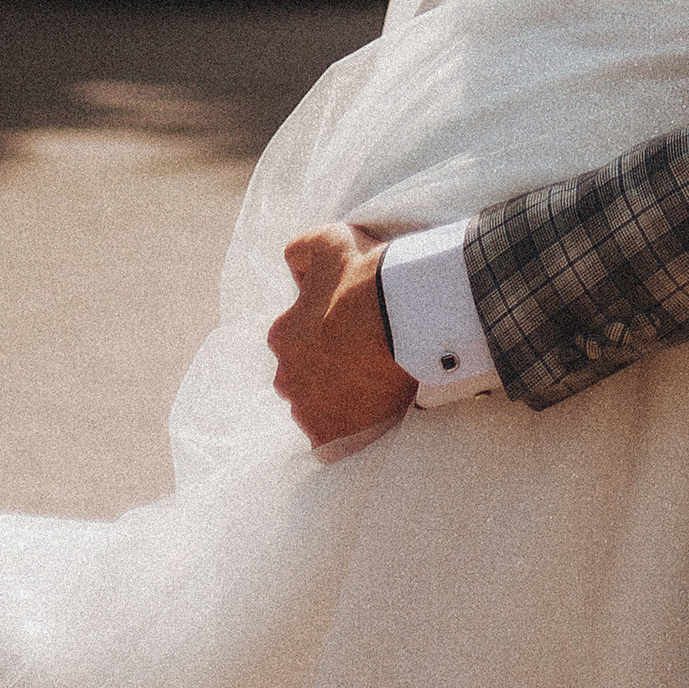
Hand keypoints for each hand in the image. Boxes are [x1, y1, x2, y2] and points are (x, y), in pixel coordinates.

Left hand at [268, 226, 415, 445]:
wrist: (406, 315)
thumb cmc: (365, 276)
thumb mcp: (325, 241)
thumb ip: (299, 251)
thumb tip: (294, 269)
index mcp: (282, 336)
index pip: (295, 340)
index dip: (325, 333)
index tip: (352, 330)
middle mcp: (286, 378)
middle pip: (304, 380)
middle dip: (327, 372)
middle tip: (364, 359)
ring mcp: (309, 412)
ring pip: (318, 412)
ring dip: (338, 403)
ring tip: (374, 387)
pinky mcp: (334, 439)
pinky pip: (333, 446)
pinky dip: (348, 436)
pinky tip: (370, 419)